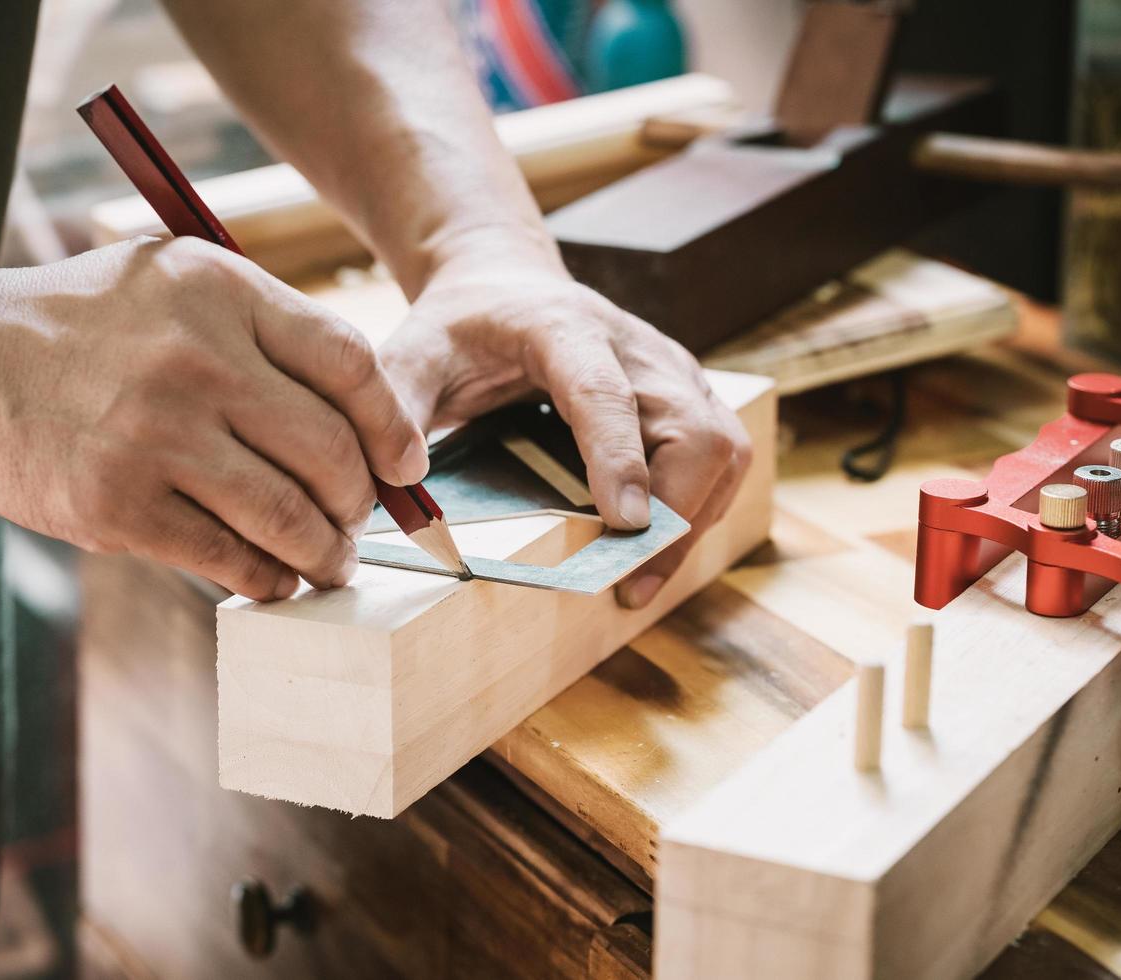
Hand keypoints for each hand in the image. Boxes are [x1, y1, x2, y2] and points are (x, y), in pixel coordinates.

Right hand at [0, 236, 427, 599]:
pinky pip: (228, 557)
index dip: (394, 427)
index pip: (352, 365)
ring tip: (330, 562)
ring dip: (325, 553)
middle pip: (331, 451)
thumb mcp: (178, 277)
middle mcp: (199, 361)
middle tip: (359, 521)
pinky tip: (275, 579)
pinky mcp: (119, 504)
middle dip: (361, 503)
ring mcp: (158, 436)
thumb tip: (371, 416)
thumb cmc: (90, 324)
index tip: (406, 464)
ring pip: (288, 516)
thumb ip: (267, 326)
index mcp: (224, 292)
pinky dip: (267, 578)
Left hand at [380, 238, 750, 608]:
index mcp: (566, 330)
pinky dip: (700, 509)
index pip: (606, 395)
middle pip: (693, 430)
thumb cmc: (463, 325)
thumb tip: (398, 480)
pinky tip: (655, 550)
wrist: (507, 284)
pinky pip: (722, 458)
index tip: (623, 523)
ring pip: (722, 449)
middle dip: (674, 513)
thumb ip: (397, 405)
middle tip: (627, 582)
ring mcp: (673, 370)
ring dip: (693, 520)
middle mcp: (637, 347)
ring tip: (639, 579)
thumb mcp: (413, 351)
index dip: (620, 458)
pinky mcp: (689, 394)